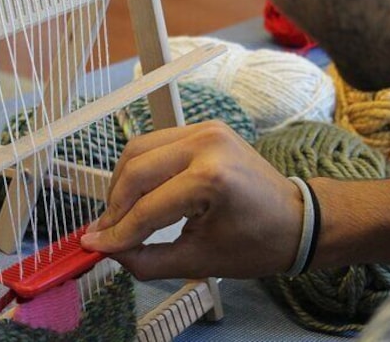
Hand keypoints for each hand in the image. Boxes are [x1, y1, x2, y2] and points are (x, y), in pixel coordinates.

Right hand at [81, 121, 303, 279]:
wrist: (296, 219)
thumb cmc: (257, 243)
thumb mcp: (199, 261)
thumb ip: (146, 259)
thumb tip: (106, 250)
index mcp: (212, 178)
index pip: (148, 207)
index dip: (117, 232)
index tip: (93, 246)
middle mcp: (207, 143)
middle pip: (136, 169)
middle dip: (114, 205)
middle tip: (103, 233)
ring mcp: (205, 129)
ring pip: (140, 149)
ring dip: (123, 183)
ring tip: (119, 215)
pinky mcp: (204, 127)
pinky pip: (157, 143)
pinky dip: (141, 169)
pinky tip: (139, 195)